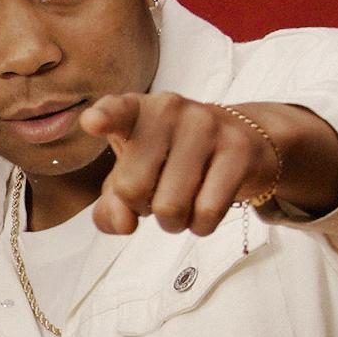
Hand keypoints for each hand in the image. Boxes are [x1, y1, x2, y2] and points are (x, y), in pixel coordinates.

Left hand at [78, 92, 277, 236]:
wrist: (245, 143)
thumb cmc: (176, 161)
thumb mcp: (136, 177)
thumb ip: (113, 205)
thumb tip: (124, 223)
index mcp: (137, 111)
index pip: (117, 112)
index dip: (104, 119)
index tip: (92, 123)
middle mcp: (170, 110)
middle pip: (134, 187)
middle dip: (143, 209)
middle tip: (159, 194)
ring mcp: (206, 126)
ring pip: (171, 206)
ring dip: (173, 222)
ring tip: (184, 203)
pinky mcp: (237, 150)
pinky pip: (207, 212)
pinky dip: (200, 226)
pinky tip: (205, 210)